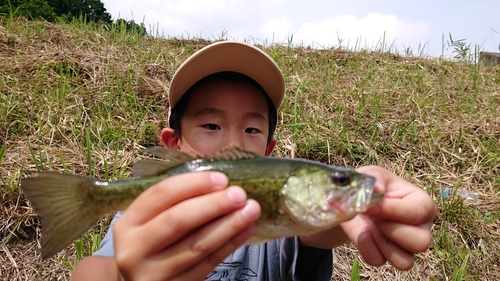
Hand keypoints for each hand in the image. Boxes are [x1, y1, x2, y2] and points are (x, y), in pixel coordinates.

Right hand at [113, 171, 260, 280]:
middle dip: (213, 204)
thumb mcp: (147, 222)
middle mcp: (135, 249)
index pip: (161, 195)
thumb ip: (174, 203)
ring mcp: (154, 273)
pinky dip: (230, 244)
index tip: (221, 178)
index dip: (193, 184)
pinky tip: (246, 229)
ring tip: (251, 210)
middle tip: (239, 194)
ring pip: (198, 245)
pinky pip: (209, 263)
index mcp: (127, 223)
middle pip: (178, 220)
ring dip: (229, 225)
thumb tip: (218, 182)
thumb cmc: (149, 243)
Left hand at [341, 166, 435, 269]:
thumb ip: (375, 179)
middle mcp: (421, 228)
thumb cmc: (371, 187)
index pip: (419, 212)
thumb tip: (377, 188)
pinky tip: (362, 234)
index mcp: (422, 203)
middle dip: (390, 230)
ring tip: (368, 227)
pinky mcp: (389, 256)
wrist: (353, 202)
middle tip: (373, 217)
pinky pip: (380, 261)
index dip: (392, 210)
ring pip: (405, 261)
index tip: (371, 205)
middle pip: (421, 242)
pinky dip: (367, 249)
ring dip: (381, 244)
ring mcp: (407, 247)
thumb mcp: (372, 175)